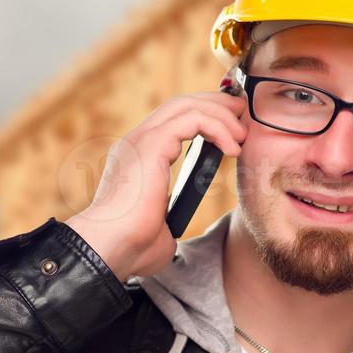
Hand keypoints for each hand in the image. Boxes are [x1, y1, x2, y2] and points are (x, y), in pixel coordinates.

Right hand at [64, 89, 247, 280]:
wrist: (110, 248)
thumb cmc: (131, 246)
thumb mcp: (158, 225)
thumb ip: (166, 217)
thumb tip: (170, 227)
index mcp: (138, 157)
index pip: (172, 120)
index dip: (204, 116)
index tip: (231, 130)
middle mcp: (137, 142)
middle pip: (181, 104)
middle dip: (216, 104)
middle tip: (242, 115)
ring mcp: (142, 140)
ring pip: (188, 106)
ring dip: (221, 115)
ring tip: (242, 134)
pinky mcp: (152, 143)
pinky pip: (193, 119)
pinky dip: (218, 128)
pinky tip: (232, 149)